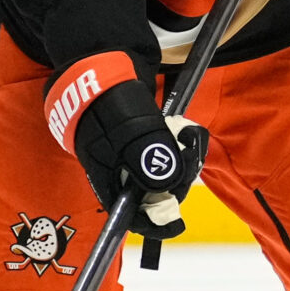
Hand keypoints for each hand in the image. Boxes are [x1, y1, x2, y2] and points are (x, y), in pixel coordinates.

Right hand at [53, 65, 206, 240]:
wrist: (99, 67)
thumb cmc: (108, 102)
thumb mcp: (130, 133)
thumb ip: (149, 162)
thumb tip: (167, 191)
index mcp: (107, 178)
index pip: (129, 214)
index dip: (152, 222)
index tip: (176, 221)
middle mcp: (117, 173)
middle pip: (151, 194)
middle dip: (176, 181)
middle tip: (190, 155)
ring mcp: (128, 157)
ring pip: (161, 173)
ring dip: (181, 161)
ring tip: (190, 137)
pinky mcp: (140, 142)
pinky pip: (163, 155)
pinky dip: (178, 147)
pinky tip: (187, 133)